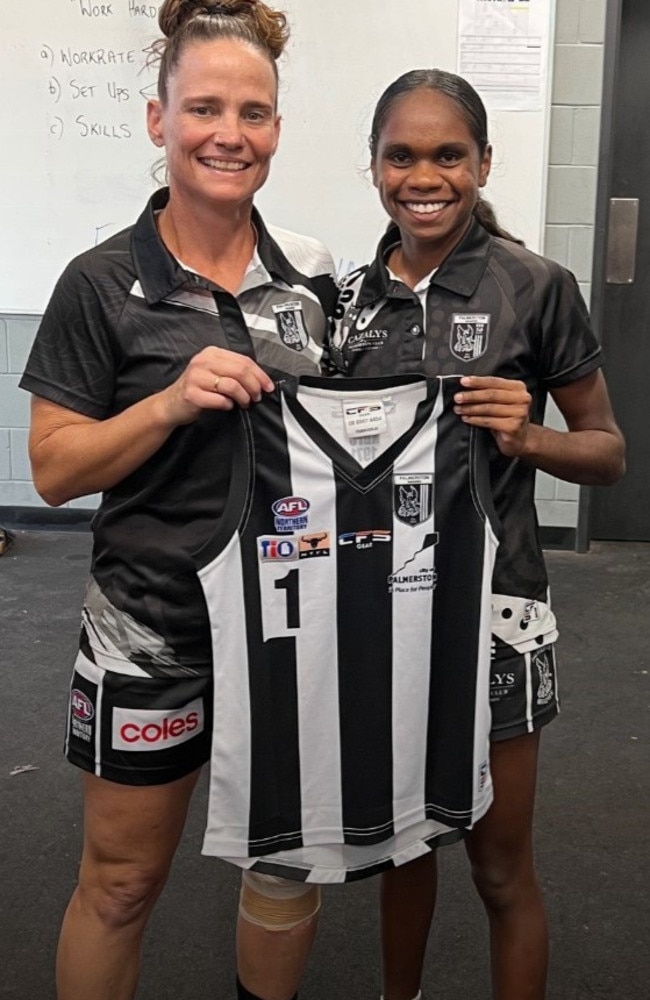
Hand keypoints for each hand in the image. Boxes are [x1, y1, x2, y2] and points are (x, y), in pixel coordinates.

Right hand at [159, 346, 274, 425]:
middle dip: (254, 386)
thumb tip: (260, 380)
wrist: (171, 404)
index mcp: (211, 353)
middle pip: (240, 371)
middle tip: (257, 397)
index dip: (260, 374)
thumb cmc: (196, 389)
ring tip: (244, 403)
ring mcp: (196, 377)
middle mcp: (203, 362)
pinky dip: (228, 405)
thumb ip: (234, 371)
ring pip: (232, 385)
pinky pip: (219, 400)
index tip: (268, 386)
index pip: (244, 360)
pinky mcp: (192, 394)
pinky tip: (228, 406)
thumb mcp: (214, 373)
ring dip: (243, 397)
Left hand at [453, 376, 531, 456]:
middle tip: (457, 397)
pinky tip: (466, 418)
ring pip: (489, 408)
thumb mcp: (502, 401)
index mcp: (518, 388)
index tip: (463, 382)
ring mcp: (519, 413)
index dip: (478, 381)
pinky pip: (489, 421)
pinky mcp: (513, 426)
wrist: (520, 439)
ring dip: (470, 408)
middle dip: (471, 395)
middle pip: (491, 394)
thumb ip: (489, 391)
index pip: (495, 381)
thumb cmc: (508, 418)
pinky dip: (475, 420)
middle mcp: (522, 398)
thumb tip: (466, 387)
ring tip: (458, 409)